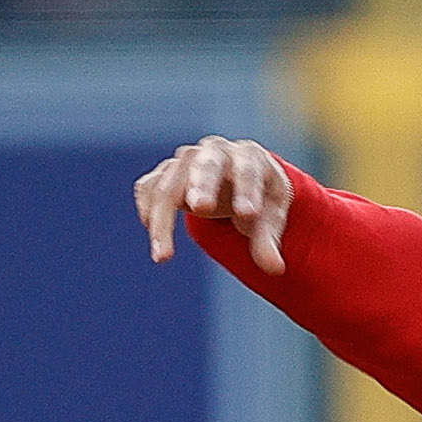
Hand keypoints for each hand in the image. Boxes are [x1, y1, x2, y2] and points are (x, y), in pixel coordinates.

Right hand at [137, 135, 292, 269]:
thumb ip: (268, 239)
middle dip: (202, 185)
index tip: (247, 215)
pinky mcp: (165, 173)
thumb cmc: (259, 194)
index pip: (248, 170)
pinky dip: (147, 211)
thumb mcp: (272, 214)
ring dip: (162, 219)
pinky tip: (154, 241)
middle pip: (205, 166)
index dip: (247, 191)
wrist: (238, 176)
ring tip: (163, 256)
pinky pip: (148, 188)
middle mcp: (215, 152)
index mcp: (249, 156)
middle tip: (200, 207)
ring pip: (168, 184)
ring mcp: (186, 161)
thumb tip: (275, 269)